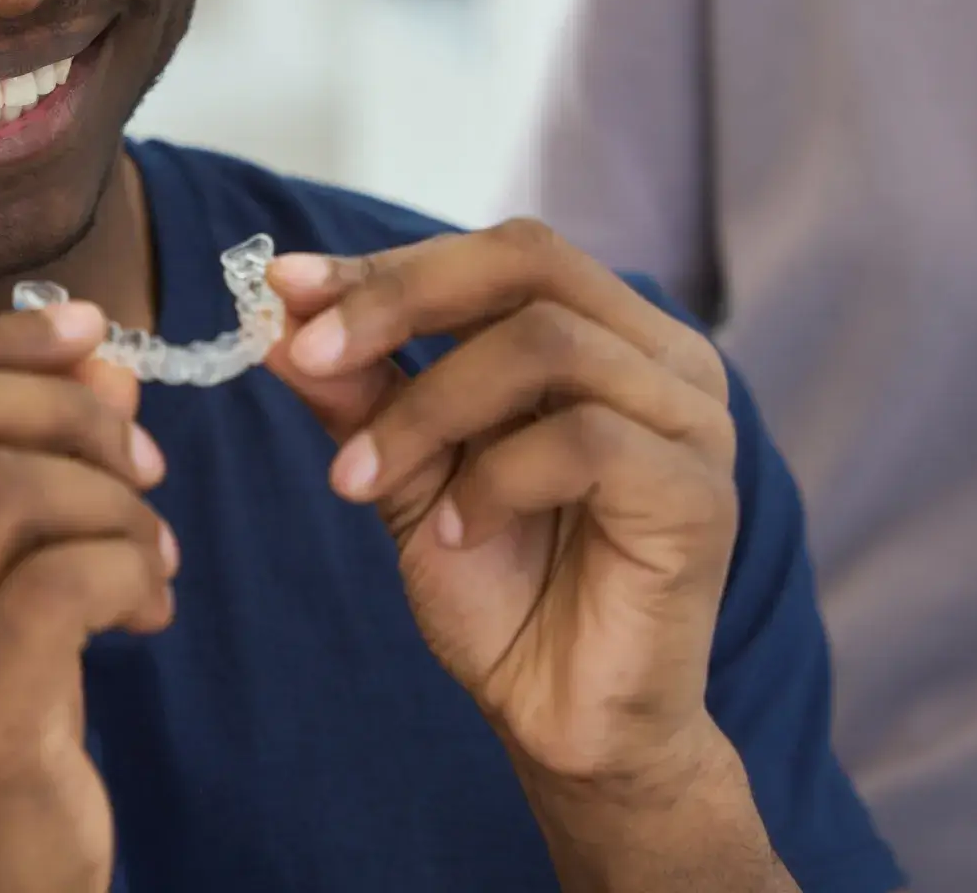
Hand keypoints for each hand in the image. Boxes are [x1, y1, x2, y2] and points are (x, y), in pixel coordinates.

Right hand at [0, 304, 176, 892]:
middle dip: (64, 404)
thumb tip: (101, 358)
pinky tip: (151, 608)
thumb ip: (15, 468)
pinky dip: (134, 566)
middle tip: (137, 455)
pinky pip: (67, 580)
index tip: (91, 332)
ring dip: (113, 497)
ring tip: (151, 550)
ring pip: (8, 488)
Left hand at [265, 220, 739, 793]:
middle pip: (529, 261)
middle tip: (310, 356)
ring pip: (546, 345)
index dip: (387, 264)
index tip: (285, 286)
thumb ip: (359, 393)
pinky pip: (586, 441)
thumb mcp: (405, 472)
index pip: (497, 254)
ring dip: (427, 406)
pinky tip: (456, 533)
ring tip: (362, 479)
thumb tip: (278, 318)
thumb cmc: (500, 589)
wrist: (564, 722)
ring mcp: (691, 421)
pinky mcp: (697, 495)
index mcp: (603, 333)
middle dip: (400, 299)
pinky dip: (494, 481)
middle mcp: (660, 357)